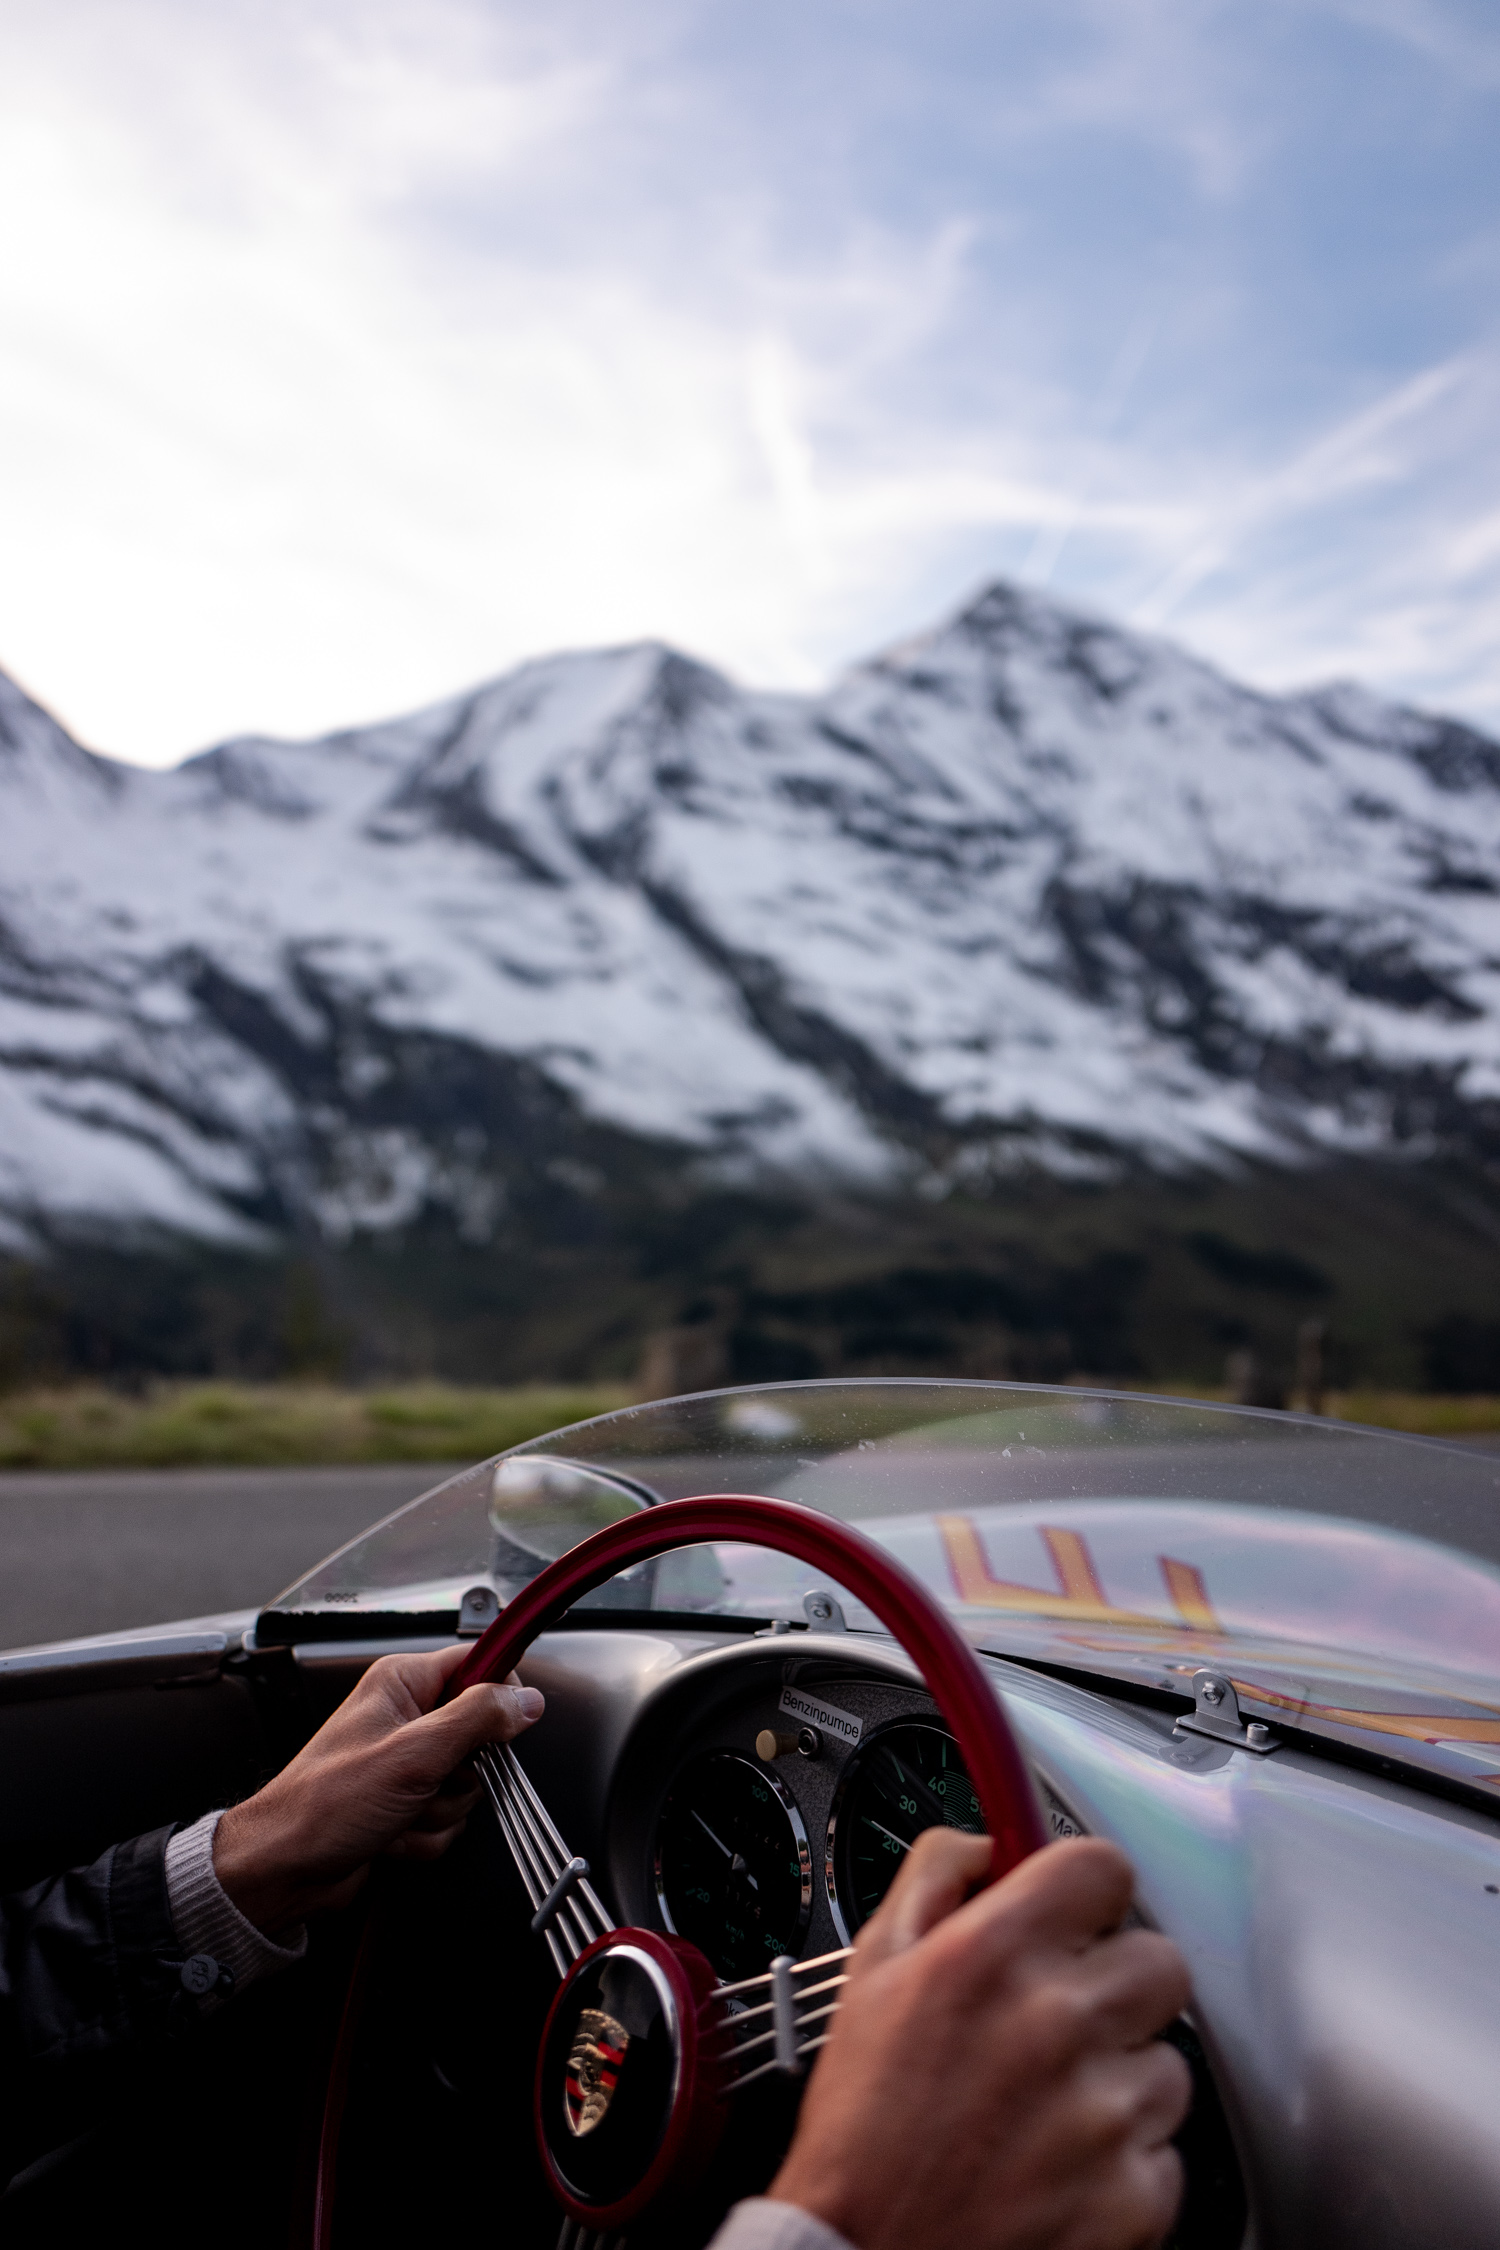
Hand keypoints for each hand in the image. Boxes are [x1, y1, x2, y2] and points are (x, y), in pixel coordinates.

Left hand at [213, 1644, 542, 1939]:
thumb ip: (477, 1719)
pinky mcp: (404, 1805)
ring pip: (466, 1786)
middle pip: (480, 1736)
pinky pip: (447, 1820)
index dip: (499, 1695)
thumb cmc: (323, 1805)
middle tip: (426, 1781)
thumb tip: (525, 1700)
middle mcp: (405, 1718)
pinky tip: (391, 1837)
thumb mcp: (413, 1754)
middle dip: (460, 1775)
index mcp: (402, 1684)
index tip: (505, 1726)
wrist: (283, 1869)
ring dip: (440, 1812)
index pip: (477, 1664)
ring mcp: (405, 1765)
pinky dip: (426, 1837)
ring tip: (398, 1814)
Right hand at [770, 1831, 1191, 2249]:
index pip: (1103, 1868)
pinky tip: (1062, 2164)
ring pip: (1168, 2061)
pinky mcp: (1134, 2193)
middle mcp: (1056, 2022)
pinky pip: (1166, 2150)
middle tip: (1063, 2018)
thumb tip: (986, 1843)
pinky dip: (1125, 2161)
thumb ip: (932, 1879)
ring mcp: (1103, 2112)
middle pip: (1158, 1959)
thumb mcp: (871, 1971)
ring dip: (1122, 2078)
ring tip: (1050, 2106)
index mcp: (991, 1955)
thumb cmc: (864, 2128)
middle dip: (1114, 1983)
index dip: (1086, 1891)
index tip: (1072, 1915)